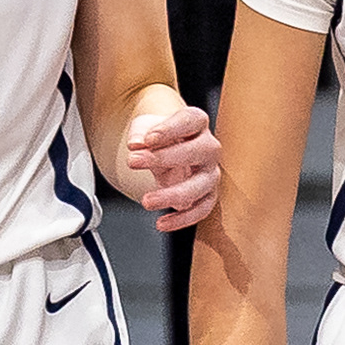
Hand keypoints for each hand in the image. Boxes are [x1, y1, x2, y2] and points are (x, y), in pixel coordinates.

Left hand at [124, 102, 220, 232]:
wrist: (167, 151)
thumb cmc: (160, 137)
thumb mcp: (145, 127)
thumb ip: (139, 132)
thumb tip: (136, 144)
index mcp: (197, 123)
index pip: (191, 121)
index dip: (171, 129)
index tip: (148, 138)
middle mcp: (209, 148)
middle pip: (200, 150)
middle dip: (166, 157)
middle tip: (134, 161)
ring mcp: (210, 173)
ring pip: (201, 184)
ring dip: (173, 194)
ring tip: (147, 201)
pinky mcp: (208, 195)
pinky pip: (202, 209)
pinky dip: (183, 219)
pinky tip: (162, 222)